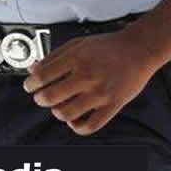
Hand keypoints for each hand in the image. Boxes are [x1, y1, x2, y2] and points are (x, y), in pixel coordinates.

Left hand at [23, 26, 160, 135]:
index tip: (31, 86)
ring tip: (60, 106)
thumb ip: (54, 56)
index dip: (30, 85)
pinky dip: (77, 127)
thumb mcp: (78, 44)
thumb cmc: (109, 46)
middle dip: (40, 99)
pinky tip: (75, 119)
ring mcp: (100, 92)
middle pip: (49, 97)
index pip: (41, 77)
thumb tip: (32, 69)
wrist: (140, 49)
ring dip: (57, 112)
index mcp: (76, 58)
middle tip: (43, 97)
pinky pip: (90, 125)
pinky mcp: (113, 104)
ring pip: (66, 113)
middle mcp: (87, 76)